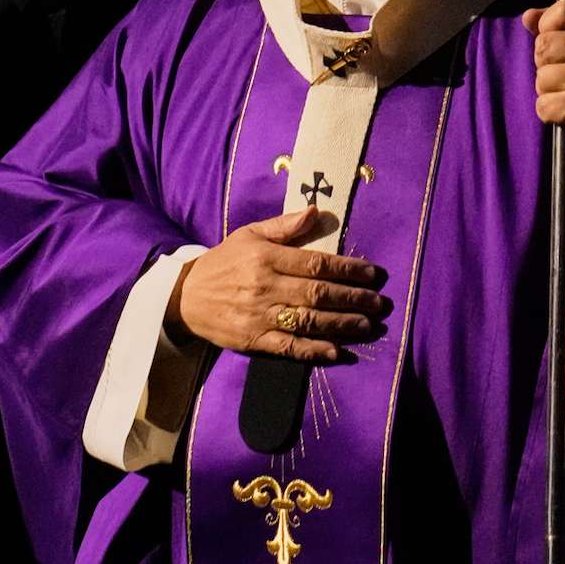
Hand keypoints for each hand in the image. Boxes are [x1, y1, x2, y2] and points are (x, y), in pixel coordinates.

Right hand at [172, 207, 390, 362]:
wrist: (186, 297)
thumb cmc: (225, 262)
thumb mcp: (250, 234)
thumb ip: (285, 226)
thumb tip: (316, 212)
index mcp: (266, 257)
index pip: (315, 263)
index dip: (347, 269)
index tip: (373, 274)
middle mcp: (265, 286)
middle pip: (317, 293)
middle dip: (353, 298)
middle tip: (379, 303)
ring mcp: (259, 316)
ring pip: (308, 321)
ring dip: (342, 324)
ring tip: (368, 325)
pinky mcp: (253, 340)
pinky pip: (288, 347)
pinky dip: (314, 351)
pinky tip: (337, 352)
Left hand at [521, 0, 564, 168]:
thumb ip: (555, 28)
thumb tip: (527, 17)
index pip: (564, 9)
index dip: (548, 25)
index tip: (558, 42)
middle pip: (543, 46)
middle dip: (546, 65)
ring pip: (541, 78)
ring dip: (549, 91)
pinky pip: (543, 104)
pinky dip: (551, 112)